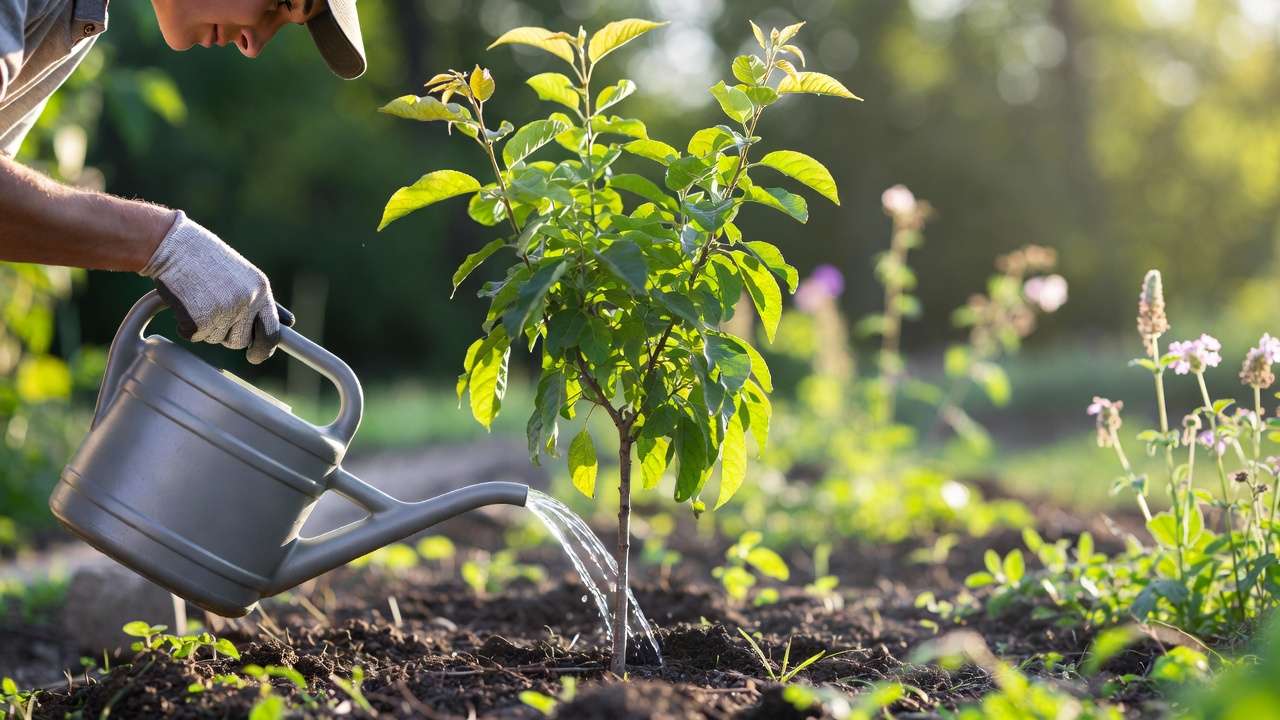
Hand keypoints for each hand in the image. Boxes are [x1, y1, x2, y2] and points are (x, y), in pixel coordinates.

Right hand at [142, 212, 293, 363]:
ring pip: (215, 339)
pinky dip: (186, 326)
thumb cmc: (208, 260)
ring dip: (205, 327)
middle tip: (213, 311)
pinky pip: (193, 336)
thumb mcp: (244, 276)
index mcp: (260, 291)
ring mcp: (223, 312)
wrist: (174, 246)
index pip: (271, 332)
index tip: (256, 356)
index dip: (264, 349)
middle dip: (227, 335)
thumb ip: (263, 302)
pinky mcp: (198, 320)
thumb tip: (288, 322)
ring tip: (198, 298)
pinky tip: (184, 302)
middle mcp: (246, 302)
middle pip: (240, 341)